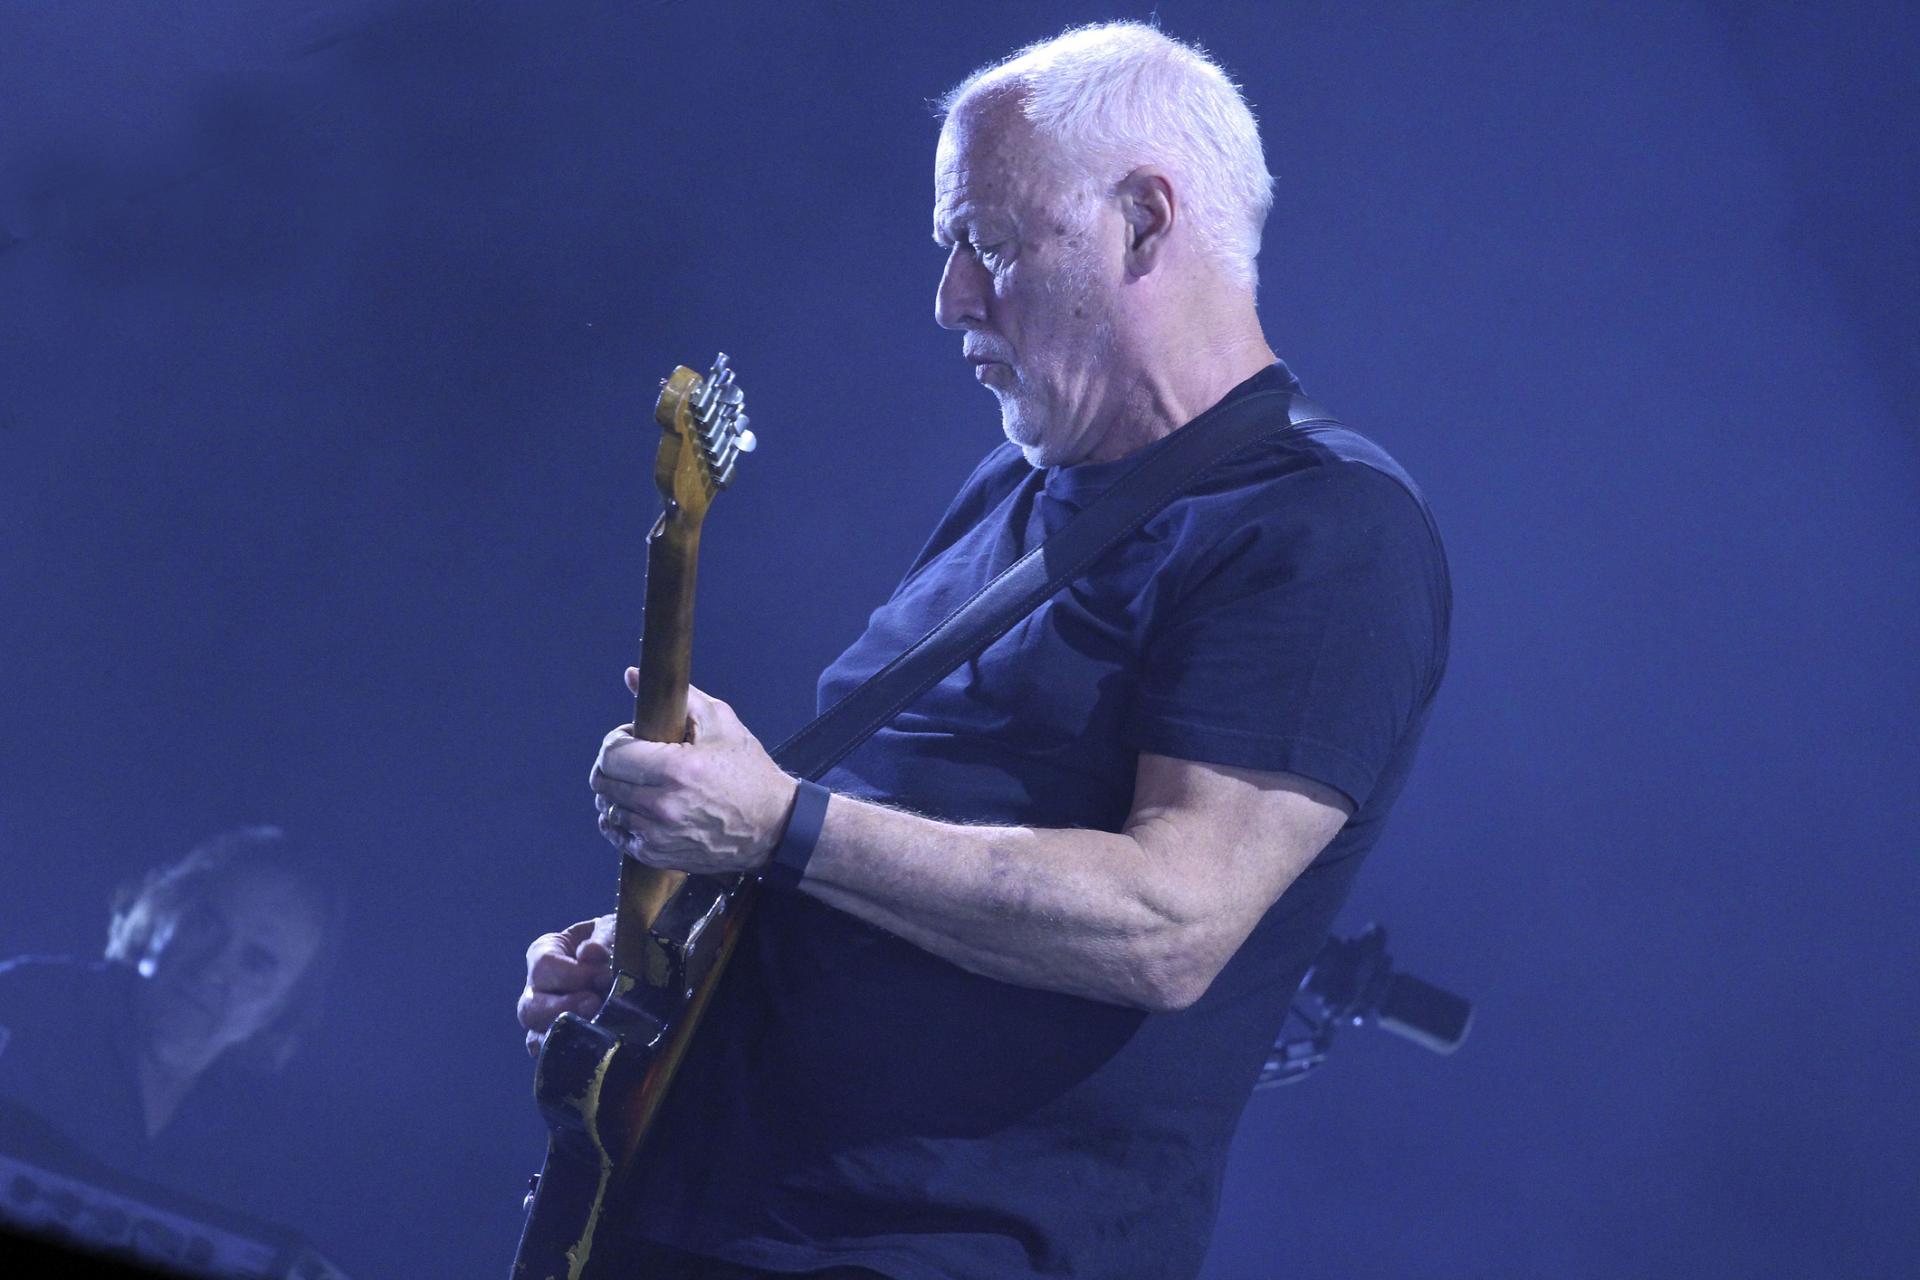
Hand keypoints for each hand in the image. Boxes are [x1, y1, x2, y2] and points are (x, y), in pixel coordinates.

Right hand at [518, 916, 614, 1056]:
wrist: (636, 964)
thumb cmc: (617, 940)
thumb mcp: (613, 930)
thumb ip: (603, 938)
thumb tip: (589, 953)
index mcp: (545, 952)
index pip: (543, 966)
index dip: (572, 974)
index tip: (603, 977)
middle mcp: (536, 988)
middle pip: (530, 1007)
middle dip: (563, 1008)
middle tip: (595, 1004)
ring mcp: (544, 1018)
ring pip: (535, 1036)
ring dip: (564, 1034)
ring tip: (595, 1027)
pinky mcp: (559, 1040)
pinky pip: (549, 1055)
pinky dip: (565, 1054)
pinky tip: (587, 1049)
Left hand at [592, 672, 796, 875]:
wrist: (773, 826)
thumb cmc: (749, 772)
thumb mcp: (721, 723)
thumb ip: (678, 697)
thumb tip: (633, 676)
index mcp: (674, 770)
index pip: (611, 754)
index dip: (616, 740)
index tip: (632, 737)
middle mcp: (661, 805)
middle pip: (602, 781)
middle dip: (612, 764)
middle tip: (633, 758)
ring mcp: (657, 835)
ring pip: (607, 808)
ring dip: (615, 791)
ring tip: (638, 783)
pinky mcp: (657, 855)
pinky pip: (617, 835)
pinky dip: (619, 819)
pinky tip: (636, 807)